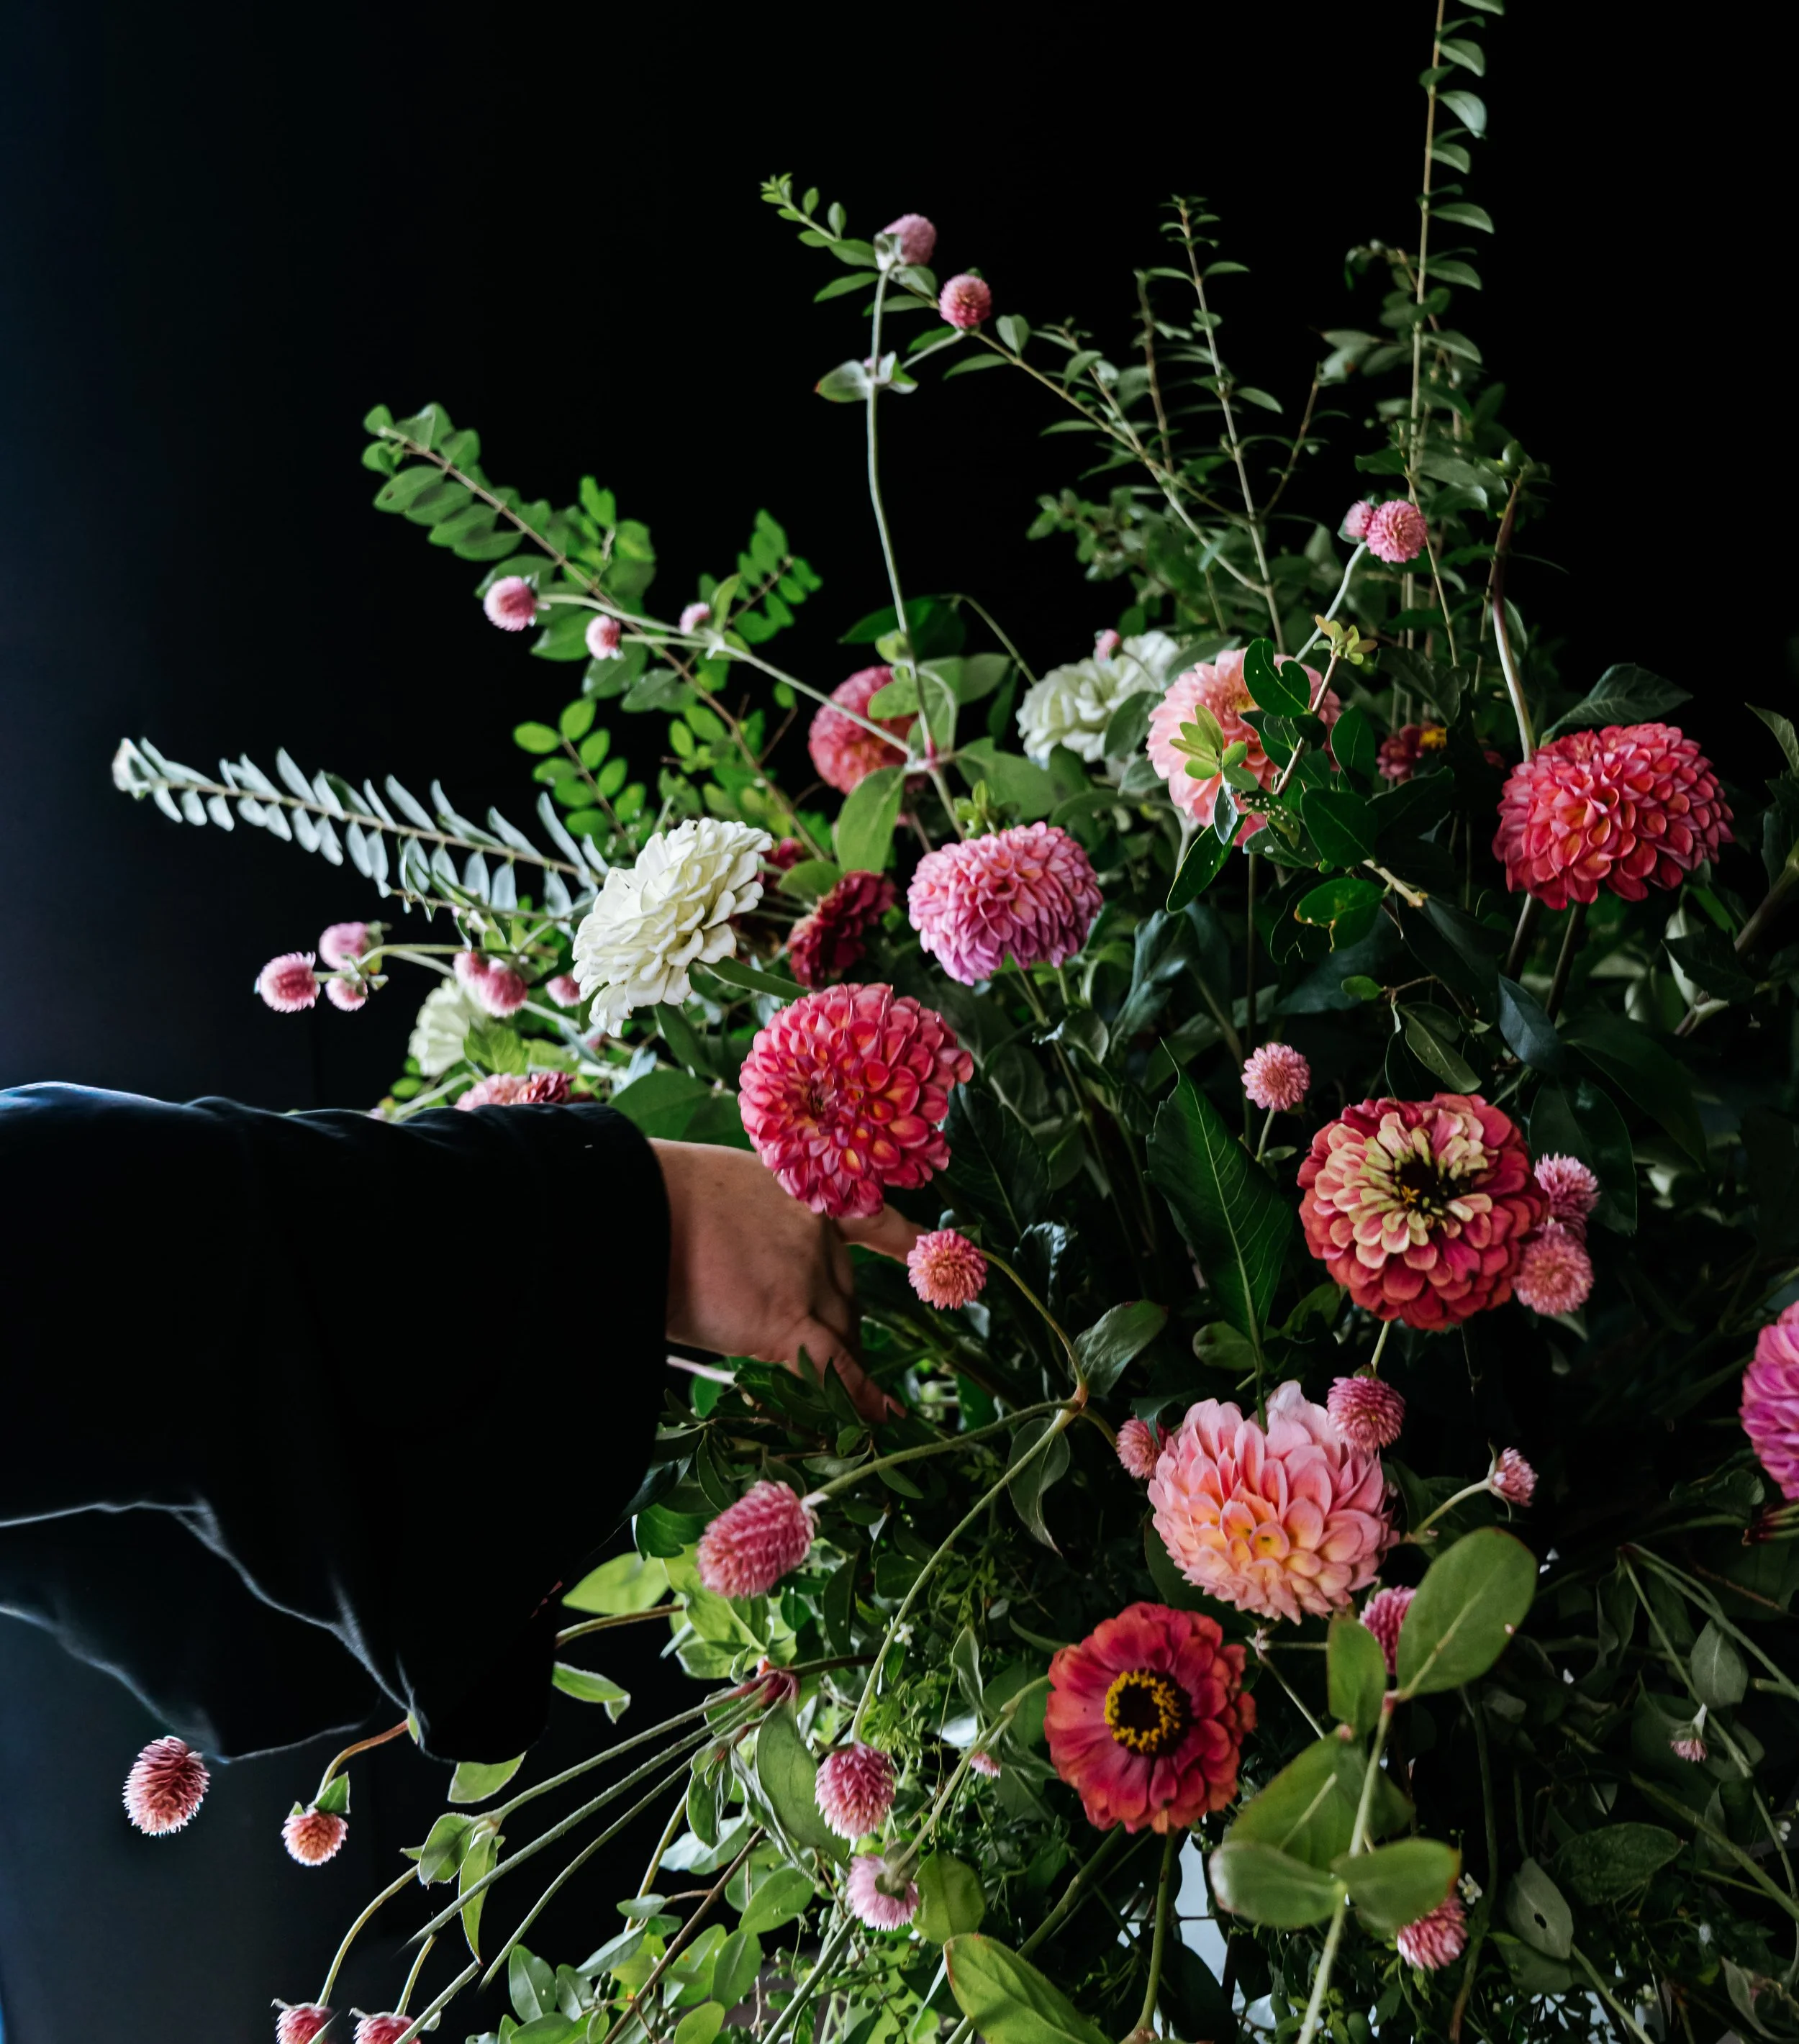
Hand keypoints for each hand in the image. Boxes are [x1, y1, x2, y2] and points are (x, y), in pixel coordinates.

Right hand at [651, 1140, 920, 1423]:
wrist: (629, 1206)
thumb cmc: (650, 1198)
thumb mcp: (717, 1192)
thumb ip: (748, 1226)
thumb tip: (740, 1263)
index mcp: (804, 1192)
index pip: (871, 1222)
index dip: (904, 1244)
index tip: (925, 1254)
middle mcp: (819, 1233)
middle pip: (847, 1298)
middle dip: (834, 1331)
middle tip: (813, 1362)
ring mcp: (807, 1276)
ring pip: (840, 1336)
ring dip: (836, 1371)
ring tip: (835, 1405)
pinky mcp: (785, 1319)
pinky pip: (833, 1368)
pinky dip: (857, 1399)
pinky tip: (879, 1420)